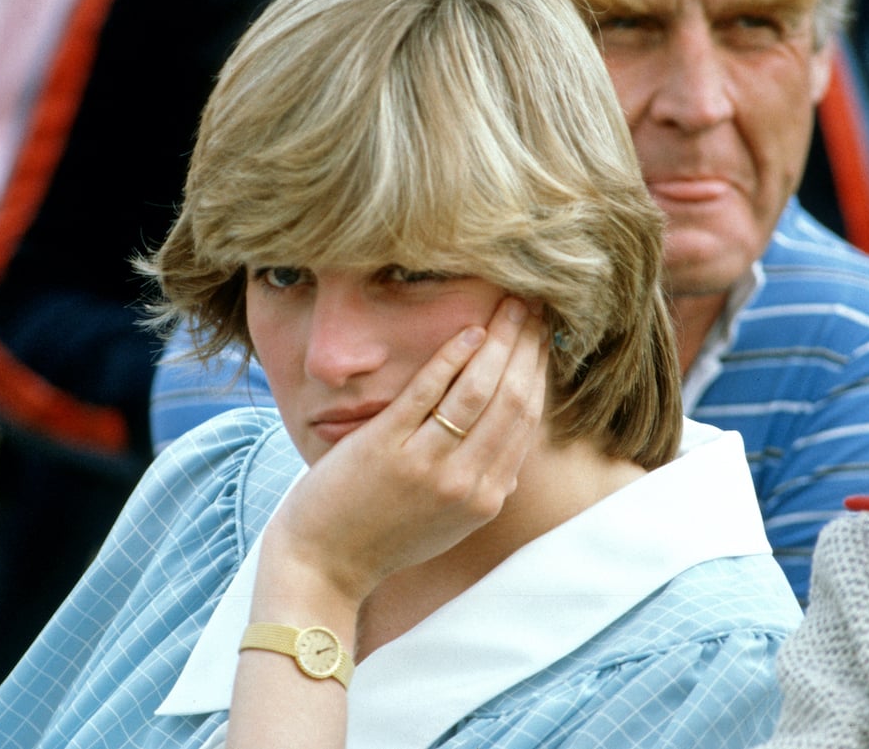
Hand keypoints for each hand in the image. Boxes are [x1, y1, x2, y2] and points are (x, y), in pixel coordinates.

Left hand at [265, 297, 548, 608]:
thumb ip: (482, 491)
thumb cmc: (383, 539)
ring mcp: (425, 464)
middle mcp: (465, 483)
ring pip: (478, 391)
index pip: (526, 422)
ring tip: (509, 305)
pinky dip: (451, 357)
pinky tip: (468, 330)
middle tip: (536, 306)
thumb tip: (513, 459)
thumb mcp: (449, 526)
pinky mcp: (385, 446)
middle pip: (512, 400)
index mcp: (486, 498)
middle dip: (528, 347)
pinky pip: (427, 392)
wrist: (324, 563)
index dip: (539, 372)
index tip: (544, 338)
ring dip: (500, 341)